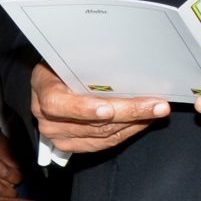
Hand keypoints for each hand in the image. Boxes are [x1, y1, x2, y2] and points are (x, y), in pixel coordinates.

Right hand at [31, 64, 169, 155]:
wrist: (51, 87)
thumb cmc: (62, 69)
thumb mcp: (69, 57)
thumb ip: (88, 58)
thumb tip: (117, 53)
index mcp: (44, 93)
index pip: (58, 105)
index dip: (83, 108)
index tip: (108, 108)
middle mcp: (49, 121)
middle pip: (91, 123)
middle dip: (128, 112)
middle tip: (156, 105)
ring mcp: (61, 137)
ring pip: (102, 135)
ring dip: (134, 122)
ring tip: (156, 110)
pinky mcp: (74, 147)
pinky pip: (105, 143)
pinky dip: (127, 131)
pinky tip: (143, 120)